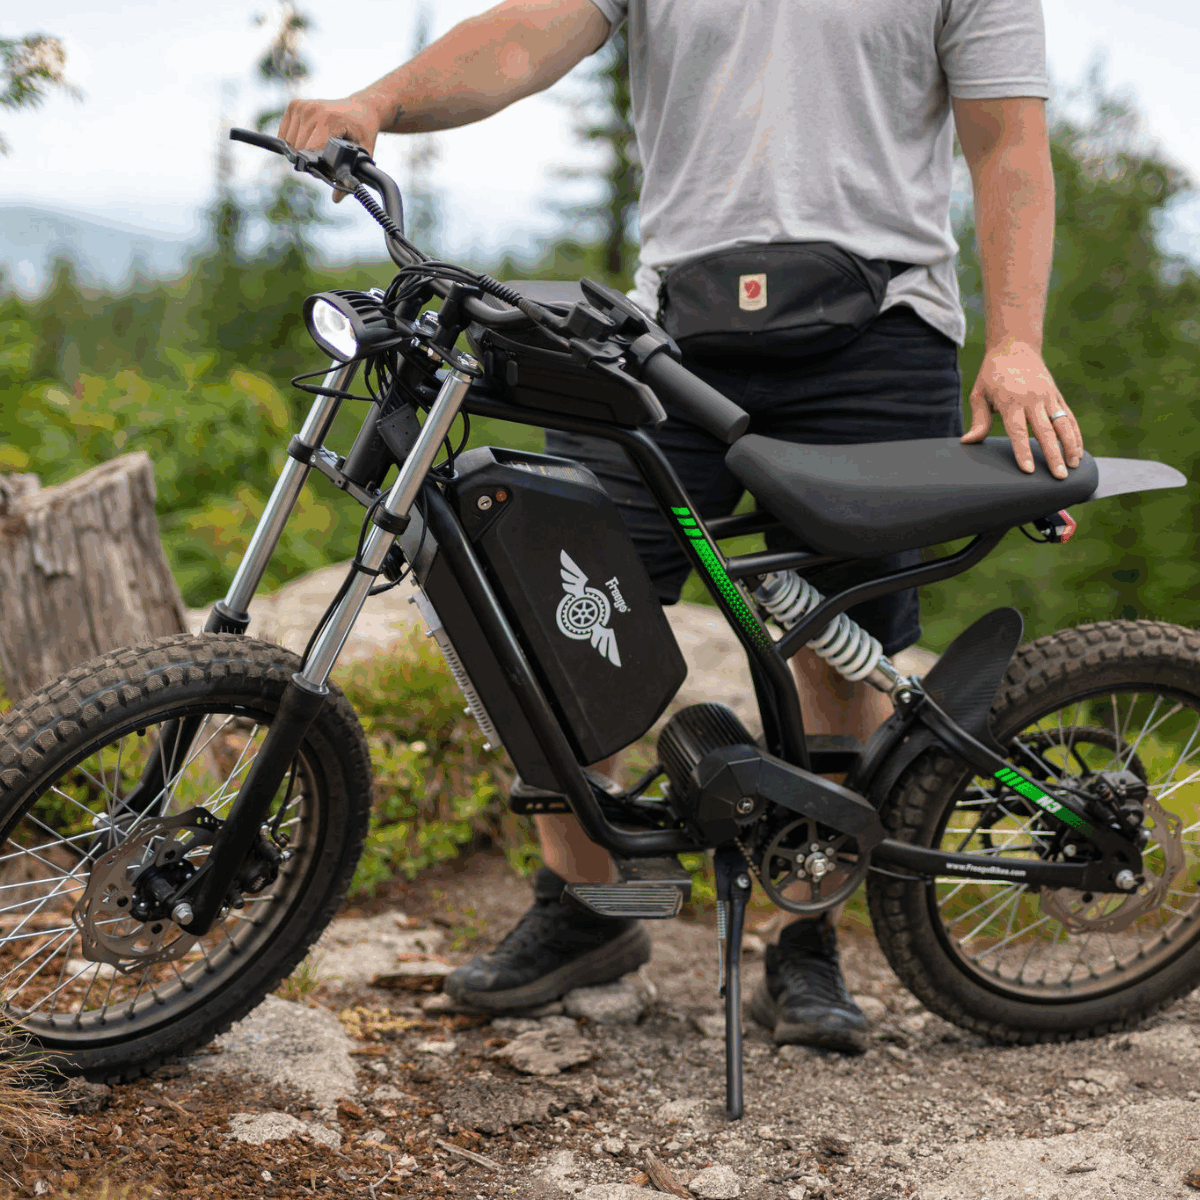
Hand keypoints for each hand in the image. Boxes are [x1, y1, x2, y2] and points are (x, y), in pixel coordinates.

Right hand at [277, 96, 381, 200]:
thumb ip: (349, 175)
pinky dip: (294, 142)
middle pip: (298, 150)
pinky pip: (285, 134)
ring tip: (320, 146)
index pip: (309, 152)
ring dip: (302, 151)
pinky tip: (309, 139)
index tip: (329, 167)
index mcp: (328, 120)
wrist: (361, 108)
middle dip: (311, 161)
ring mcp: (301, 106)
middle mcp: (312, 110)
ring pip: (289, 143)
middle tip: (327, 157)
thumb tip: (336, 198)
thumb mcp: (363, 153)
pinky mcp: (294, 105)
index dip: (317, 167)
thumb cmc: (363, 130)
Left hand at [961, 341, 1081, 479]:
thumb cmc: (992, 374)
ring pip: (1063, 424)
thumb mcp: (979, 393)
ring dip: (1070, 446)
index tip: (1028, 470)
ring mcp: (1047, 396)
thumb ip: (979, 419)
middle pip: (1044, 431)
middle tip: (1057, 477)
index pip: (1018, 431)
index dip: (1023, 451)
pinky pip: (1068, 417)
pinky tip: (1077, 451)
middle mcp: (1032, 399)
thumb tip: (967, 441)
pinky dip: (1075, 434)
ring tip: (1073, 466)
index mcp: (1010, 401)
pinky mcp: (1057, 395)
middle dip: (1052, 455)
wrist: (1015, 347)